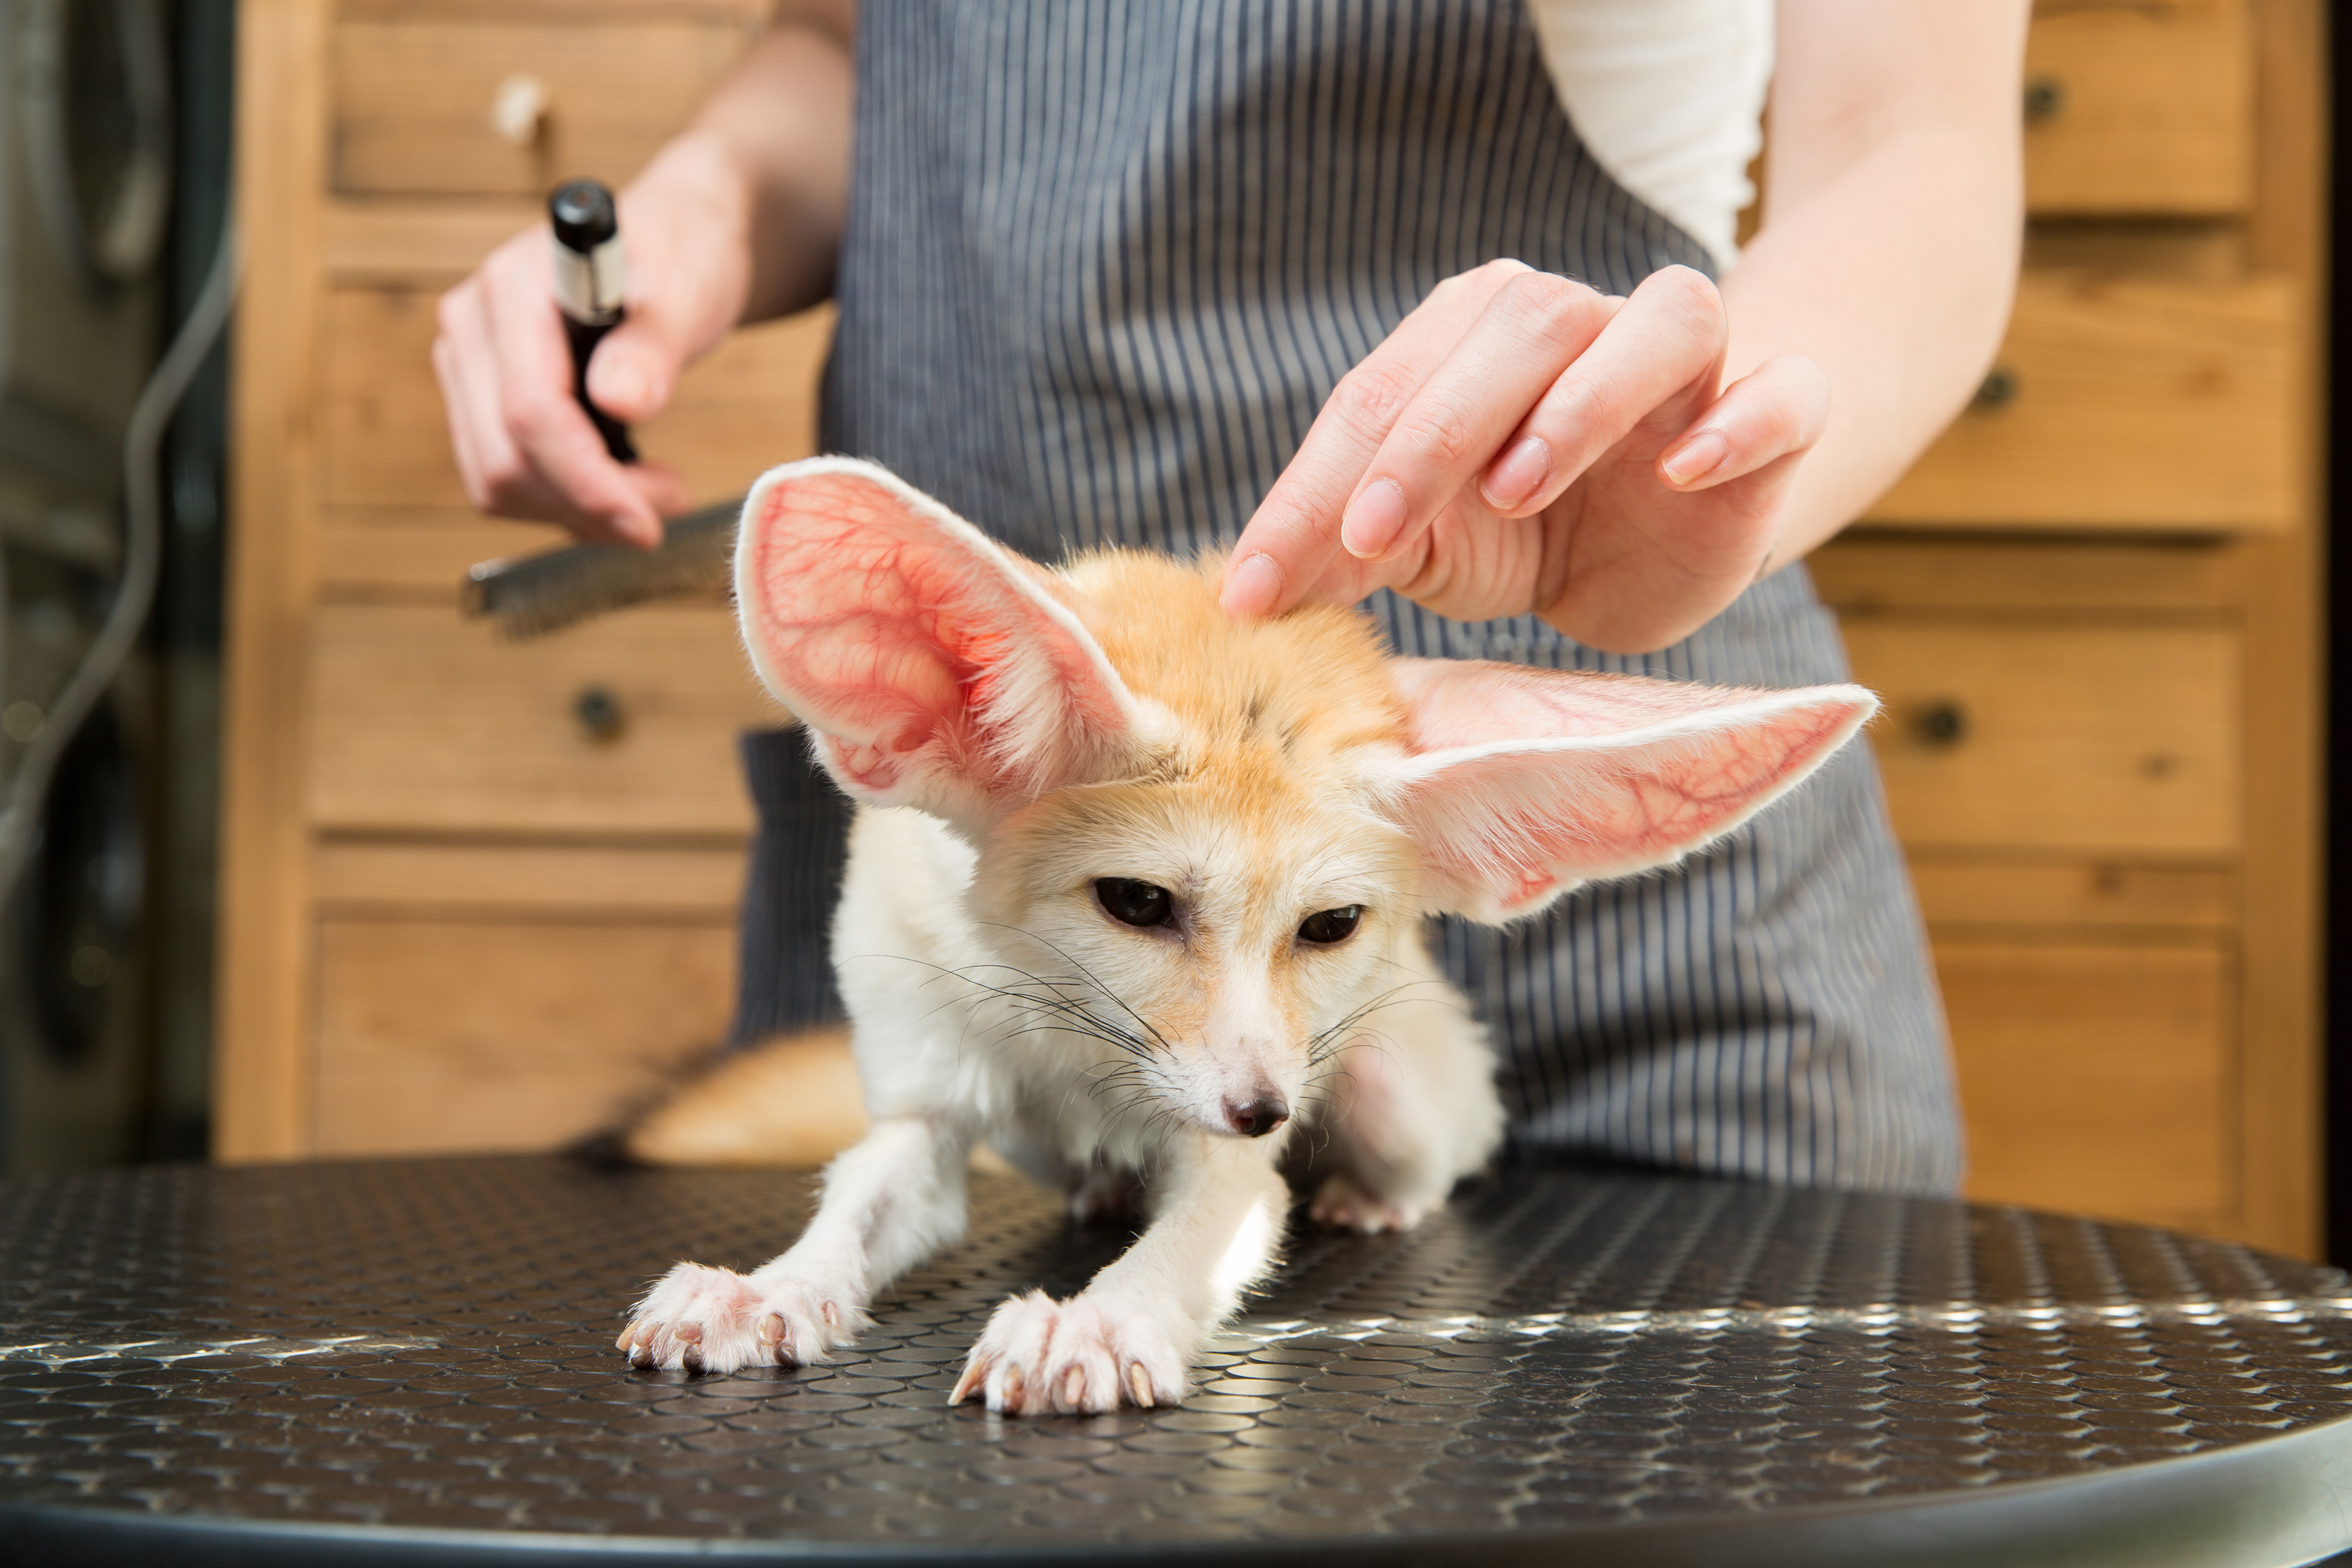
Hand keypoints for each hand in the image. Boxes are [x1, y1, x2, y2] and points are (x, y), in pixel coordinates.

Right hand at [432, 133, 755, 545]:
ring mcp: (468, 364)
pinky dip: (564, 502)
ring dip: (577, 511)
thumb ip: (652, 347)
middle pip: (504, 460)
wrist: (669, 243)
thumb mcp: (685, 292)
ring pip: (496, 482)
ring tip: (655, 491)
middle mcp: (472, 325)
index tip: (651, 520)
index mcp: (513, 288)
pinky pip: (506, 478)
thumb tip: (621, 401)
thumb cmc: (679, 255)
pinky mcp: (481, 398)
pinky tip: (620, 485)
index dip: (588, 480)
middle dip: (589, 504)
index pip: (530, 411)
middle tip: (671, 501)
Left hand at [1219, 260, 1830, 653]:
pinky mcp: (1776, 413)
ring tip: (1514, 490)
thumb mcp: (1430, 547)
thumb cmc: (1526, 530)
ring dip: (1576, 404)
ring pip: (1654, 326)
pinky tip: (1683, 469)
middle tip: (1373, 538)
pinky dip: (1740, 421)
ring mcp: (1686, 364)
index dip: (1315, 488)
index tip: (1261, 587)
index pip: (1384, 391)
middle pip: (1516, 329)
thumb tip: (1252, 592)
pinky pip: (1781, 393)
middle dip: (1431, 435)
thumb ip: (1354, 549)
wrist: (1660, 549)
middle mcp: (1581, 322)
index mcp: (1476, 336)